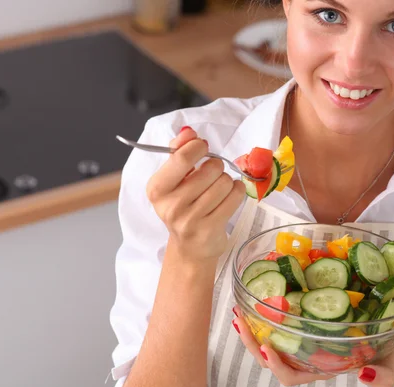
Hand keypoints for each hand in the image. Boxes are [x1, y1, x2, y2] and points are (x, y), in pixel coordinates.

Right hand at [146, 127, 245, 264]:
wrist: (189, 247)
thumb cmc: (183, 206)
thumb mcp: (173, 179)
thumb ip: (178, 152)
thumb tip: (188, 132)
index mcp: (157, 188)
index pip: (181, 157)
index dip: (198, 147)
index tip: (202, 148)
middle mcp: (170, 205)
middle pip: (209, 169)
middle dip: (216, 166)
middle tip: (212, 174)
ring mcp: (190, 219)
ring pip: (224, 182)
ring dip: (226, 181)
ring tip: (219, 188)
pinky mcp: (210, 229)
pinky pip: (235, 197)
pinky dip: (236, 191)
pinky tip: (229, 196)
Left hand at [232, 305, 393, 386]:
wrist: (393, 323)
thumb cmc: (390, 348)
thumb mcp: (392, 362)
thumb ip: (384, 375)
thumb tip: (365, 375)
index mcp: (322, 366)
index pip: (292, 375)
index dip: (276, 366)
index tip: (267, 349)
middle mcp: (308, 352)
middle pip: (271, 356)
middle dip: (252, 342)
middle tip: (241, 322)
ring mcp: (305, 333)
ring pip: (271, 335)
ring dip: (253, 324)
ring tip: (239, 309)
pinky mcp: (305, 313)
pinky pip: (281, 314)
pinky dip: (267, 306)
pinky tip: (259, 290)